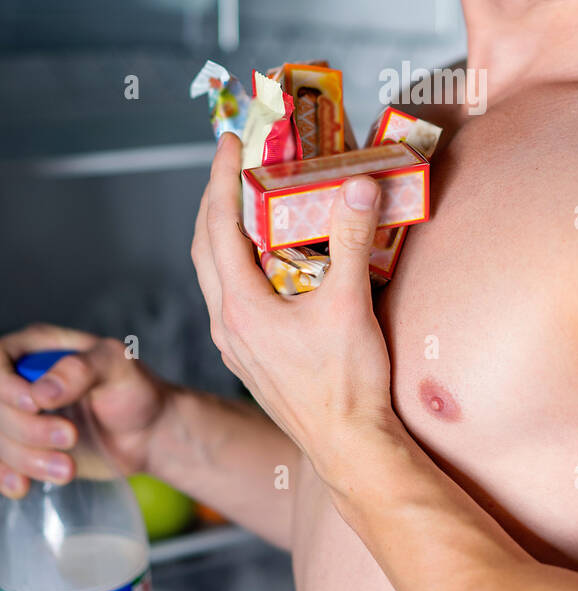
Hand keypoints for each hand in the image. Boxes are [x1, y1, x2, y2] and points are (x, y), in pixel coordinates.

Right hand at [0, 324, 174, 497]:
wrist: (147, 434)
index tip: (35, 405)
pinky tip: (24, 486)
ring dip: (27, 458)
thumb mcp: (118, 366)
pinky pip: (0, 463)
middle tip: (70, 437)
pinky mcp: (24, 447)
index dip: (6, 387)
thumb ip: (82, 369)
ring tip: (67, 468)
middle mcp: (20, 380)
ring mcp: (20, 415)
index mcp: (37, 347)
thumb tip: (40, 392)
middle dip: (28, 429)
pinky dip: (7, 476)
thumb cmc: (135, 390)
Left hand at [190, 133, 401, 490]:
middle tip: (234, 162)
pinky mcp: (252, 357)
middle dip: (216, 199)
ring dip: (226, 231)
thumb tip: (358, 185)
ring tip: (250, 201)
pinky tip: (271, 258)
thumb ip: (353, 240)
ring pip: (216, 273)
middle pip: (205, 246)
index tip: (228, 141)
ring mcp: (236, 344)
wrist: (349, 449)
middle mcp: (227, 324)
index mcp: (240, 308)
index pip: (218, 226)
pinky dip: (242, 262)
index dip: (221, 178)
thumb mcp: (351, 305)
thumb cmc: (346, 386)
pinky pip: (233, 295)